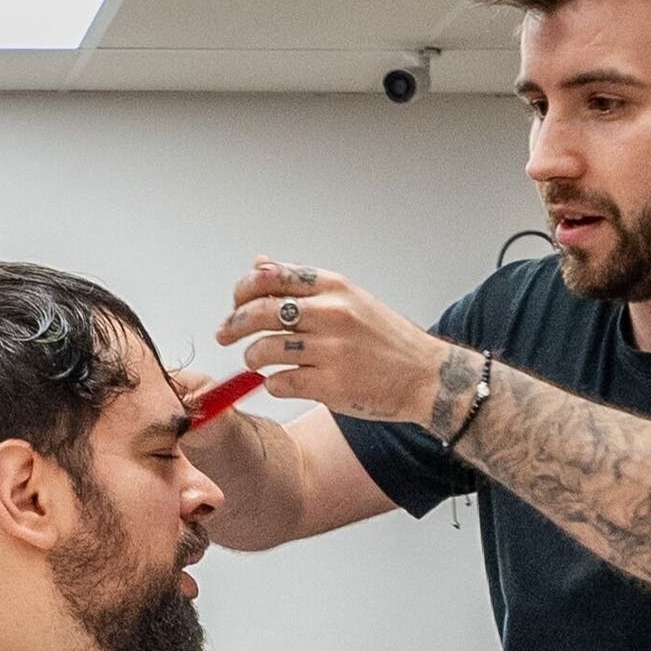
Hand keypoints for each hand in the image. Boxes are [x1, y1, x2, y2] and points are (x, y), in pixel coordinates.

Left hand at [220, 258, 451, 427]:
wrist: (426, 375)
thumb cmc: (386, 338)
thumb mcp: (349, 298)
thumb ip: (302, 284)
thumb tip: (259, 264)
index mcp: (334, 287)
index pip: (271, 277)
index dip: (243, 290)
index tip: (235, 303)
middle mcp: (332, 313)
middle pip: (259, 311)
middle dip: (233, 323)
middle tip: (224, 334)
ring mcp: (331, 350)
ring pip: (264, 349)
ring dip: (253, 357)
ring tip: (259, 361)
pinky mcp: (330, 385)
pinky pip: (279, 382)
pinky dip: (273, 383)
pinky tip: (283, 381)